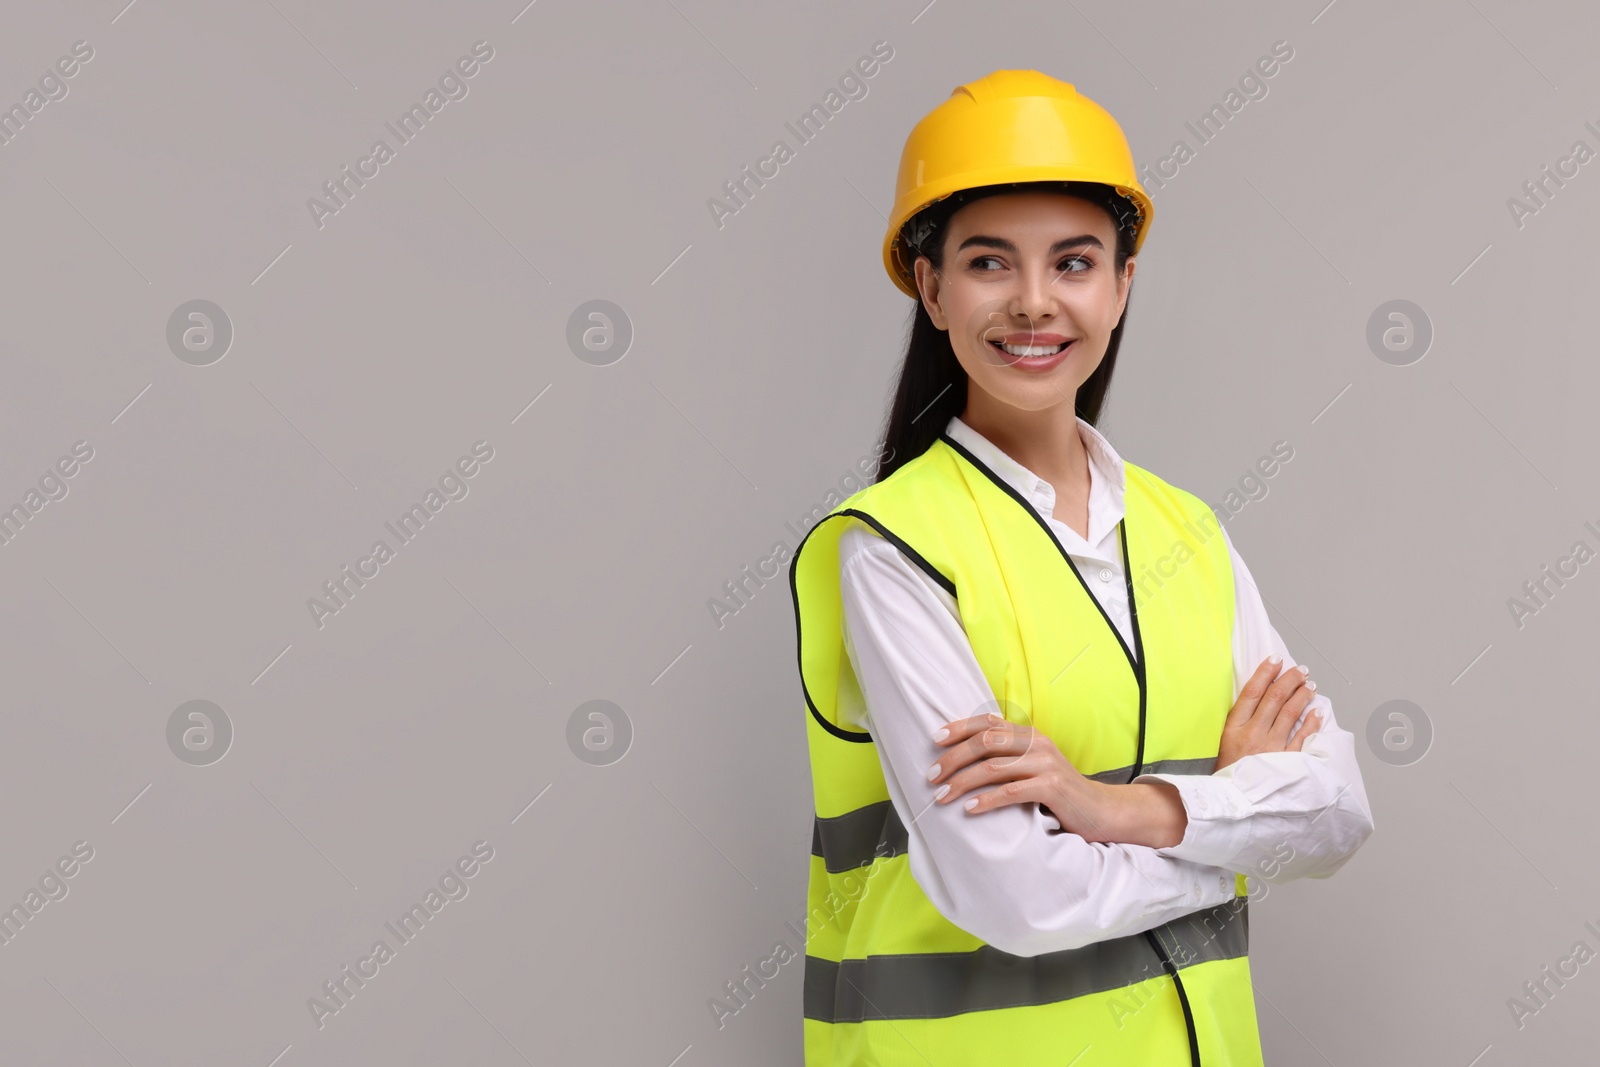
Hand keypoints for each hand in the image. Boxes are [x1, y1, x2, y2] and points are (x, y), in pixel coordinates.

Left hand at [925, 713, 1185, 846]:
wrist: (1102, 811)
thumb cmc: (1059, 793)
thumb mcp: (1033, 767)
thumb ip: (1008, 757)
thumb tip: (963, 756)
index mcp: (1029, 734)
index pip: (988, 723)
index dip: (958, 728)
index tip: (934, 740)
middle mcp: (1037, 743)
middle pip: (984, 742)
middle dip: (952, 759)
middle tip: (931, 777)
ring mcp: (1046, 764)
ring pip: (993, 767)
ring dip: (962, 782)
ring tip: (942, 796)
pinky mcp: (1052, 787)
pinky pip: (1011, 791)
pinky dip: (987, 800)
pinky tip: (970, 809)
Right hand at [1216, 655, 1322, 771]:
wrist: (1232, 802)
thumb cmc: (1227, 772)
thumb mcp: (1223, 743)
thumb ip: (1239, 722)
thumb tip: (1258, 698)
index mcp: (1234, 728)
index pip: (1252, 692)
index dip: (1265, 673)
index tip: (1275, 660)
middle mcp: (1253, 735)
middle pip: (1274, 698)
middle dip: (1290, 679)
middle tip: (1300, 670)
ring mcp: (1271, 748)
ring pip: (1290, 713)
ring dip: (1302, 695)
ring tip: (1310, 684)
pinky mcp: (1286, 762)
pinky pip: (1302, 737)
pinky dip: (1311, 722)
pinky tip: (1317, 711)